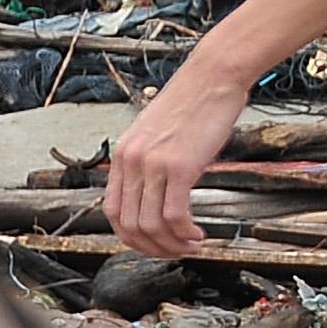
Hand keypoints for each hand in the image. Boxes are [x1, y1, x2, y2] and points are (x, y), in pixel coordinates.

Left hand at [103, 62, 250, 257]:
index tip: (154, 243)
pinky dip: (185, 233)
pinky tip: (198, 233)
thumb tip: (156, 192)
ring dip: (171, 244)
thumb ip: (150, 161)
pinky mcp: (180, 166)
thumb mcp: (157, 133)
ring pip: (151, 225)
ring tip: (190, 244)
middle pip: (130, 224)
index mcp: (124, 155)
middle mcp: (133, 161)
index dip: (132, 237)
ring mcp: (154, 164)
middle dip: (153, 248)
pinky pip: (175, 215)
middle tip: (175, 251)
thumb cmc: (193, 101)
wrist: (213, 76)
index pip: (114, 212)